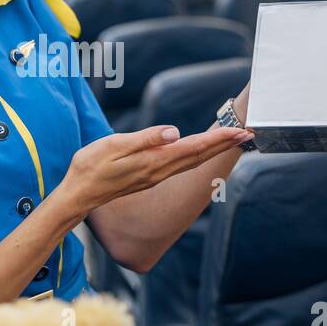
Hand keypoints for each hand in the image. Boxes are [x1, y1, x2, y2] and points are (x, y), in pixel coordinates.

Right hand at [64, 124, 253, 212]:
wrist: (78, 195)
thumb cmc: (91, 167)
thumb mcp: (114, 146)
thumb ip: (146, 139)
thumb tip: (175, 132)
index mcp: (154, 162)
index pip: (193, 147)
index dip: (218, 139)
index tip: (239, 131)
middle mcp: (159, 171)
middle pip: (199, 156)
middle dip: (224, 144)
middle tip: (248, 133)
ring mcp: (155, 176)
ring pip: (192, 161)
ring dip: (213, 150)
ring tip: (231, 140)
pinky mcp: (149, 176)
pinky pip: (181, 165)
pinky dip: (197, 155)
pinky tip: (199, 151)